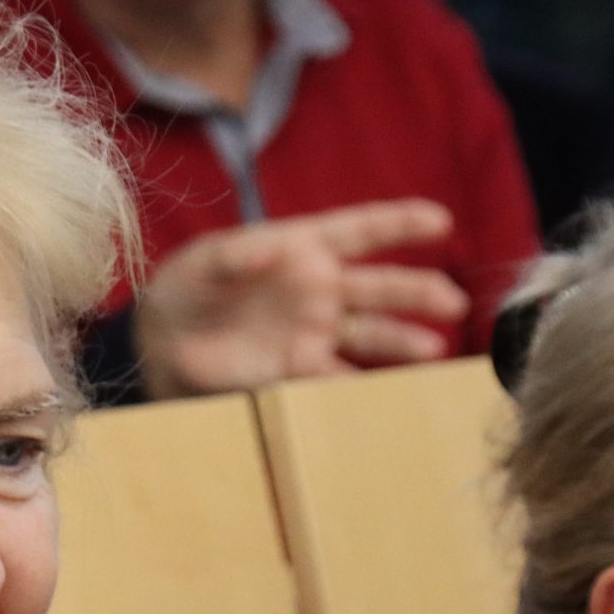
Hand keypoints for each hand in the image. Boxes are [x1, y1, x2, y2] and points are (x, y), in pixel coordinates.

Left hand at [134, 200, 468, 398]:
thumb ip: (237, 256)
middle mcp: (319, 288)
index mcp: (302, 247)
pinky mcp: (300, 370)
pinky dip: (363, 387)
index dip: (400, 223)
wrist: (162, 343)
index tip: (440, 221)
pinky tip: (391, 393)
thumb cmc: (185, 287)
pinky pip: (340, 378)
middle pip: (378, 286)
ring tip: (434, 350)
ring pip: (371, 333)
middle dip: (417, 292)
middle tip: (452, 302)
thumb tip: (273, 252)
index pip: (359, 230)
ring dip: (404, 341)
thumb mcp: (203, 262)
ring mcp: (315, 330)